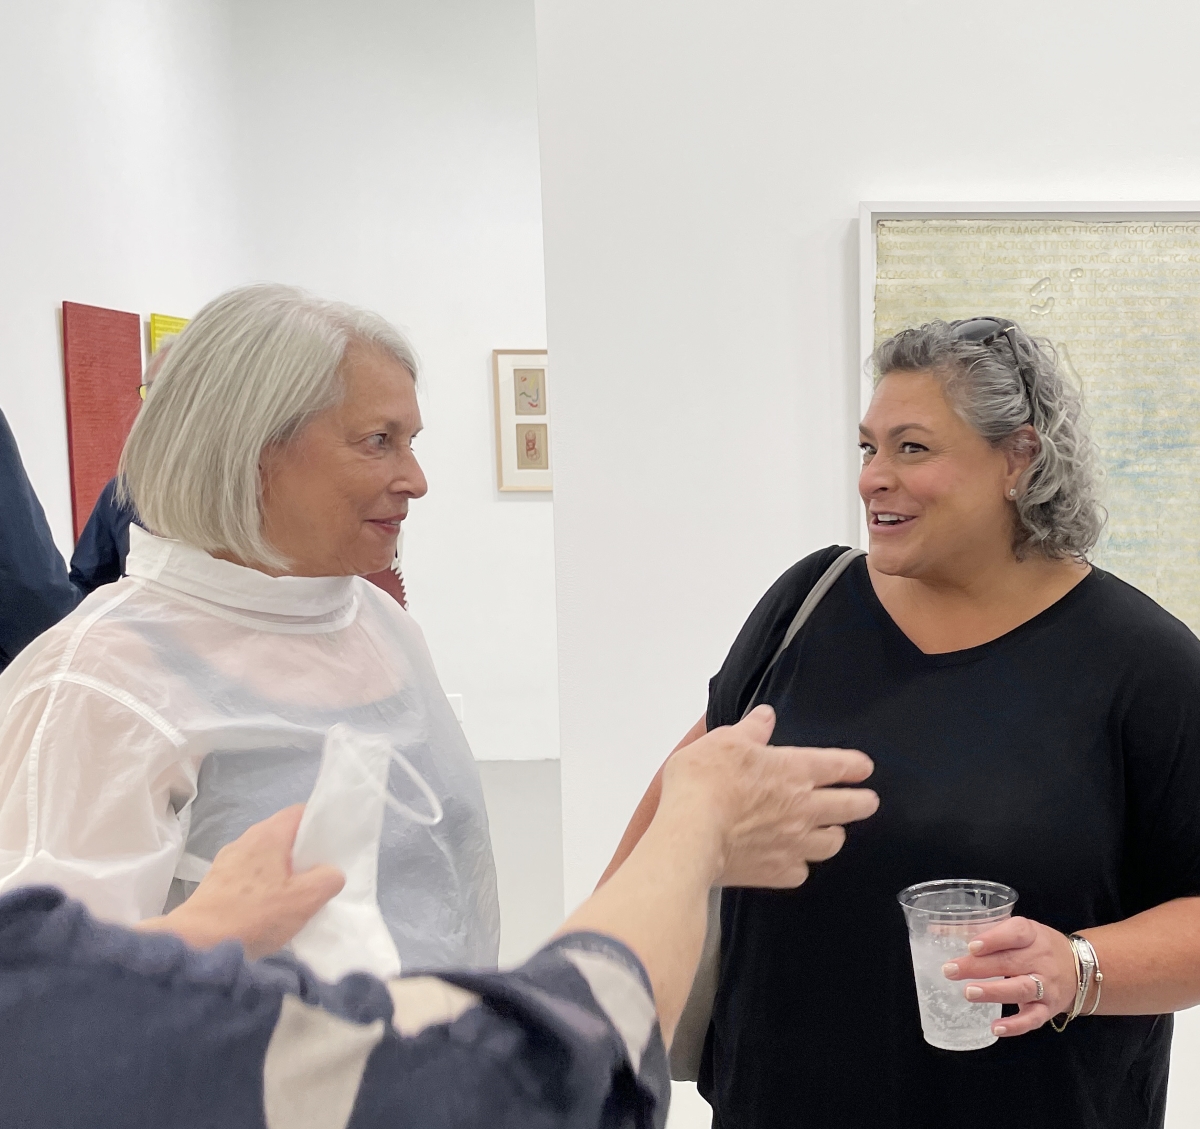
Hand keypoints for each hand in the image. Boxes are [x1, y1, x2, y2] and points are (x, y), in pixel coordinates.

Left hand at [138, 805, 344, 958]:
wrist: (197, 943)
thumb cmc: (255, 915)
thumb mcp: (305, 899)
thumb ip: (327, 879)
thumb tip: (330, 872)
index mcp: (268, 834)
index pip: (301, 812)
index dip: (320, 824)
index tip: (332, 847)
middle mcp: (246, 839)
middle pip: (283, 835)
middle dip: (302, 853)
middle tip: (317, 877)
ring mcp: (227, 860)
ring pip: (265, 856)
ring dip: (281, 871)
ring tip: (292, 897)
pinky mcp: (215, 881)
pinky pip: (248, 873)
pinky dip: (262, 884)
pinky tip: (266, 909)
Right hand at [661, 705, 879, 888]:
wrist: (691, 832)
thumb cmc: (705, 782)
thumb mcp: (725, 740)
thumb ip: (751, 730)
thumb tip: (765, 717)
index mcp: (794, 770)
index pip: (838, 766)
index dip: (855, 766)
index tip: (863, 768)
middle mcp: (803, 807)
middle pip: (848, 807)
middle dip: (862, 803)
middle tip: (868, 802)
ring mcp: (793, 843)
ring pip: (831, 843)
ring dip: (835, 836)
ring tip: (834, 833)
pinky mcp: (775, 872)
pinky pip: (799, 872)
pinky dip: (799, 866)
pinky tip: (792, 862)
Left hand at [942, 916, 1076, 1035]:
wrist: (1082, 969)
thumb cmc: (1037, 945)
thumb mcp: (1017, 931)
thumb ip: (981, 931)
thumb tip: (935, 931)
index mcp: (1031, 934)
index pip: (1015, 933)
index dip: (993, 938)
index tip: (972, 945)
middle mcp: (1041, 959)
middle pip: (1010, 961)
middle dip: (978, 966)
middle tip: (950, 970)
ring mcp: (1046, 985)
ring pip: (1022, 988)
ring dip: (994, 992)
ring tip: (969, 993)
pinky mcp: (1048, 1008)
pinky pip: (1034, 1018)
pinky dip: (1016, 1025)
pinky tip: (996, 1027)